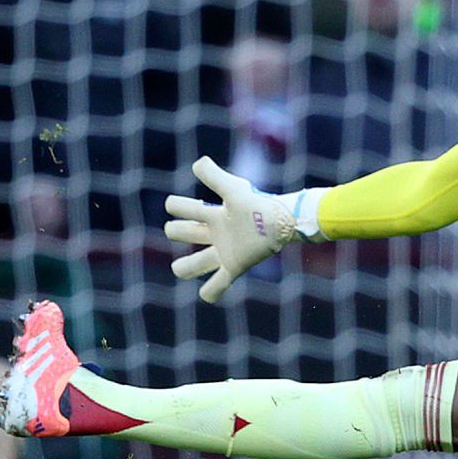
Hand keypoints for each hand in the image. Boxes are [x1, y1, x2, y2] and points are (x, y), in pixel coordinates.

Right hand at [164, 156, 299, 302]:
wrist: (282, 223)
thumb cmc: (259, 205)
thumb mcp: (234, 190)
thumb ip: (215, 177)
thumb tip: (197, 164)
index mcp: (214, 215)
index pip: (184, 209)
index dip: (176, 206)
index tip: (175, 204)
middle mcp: (216, 234)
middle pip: (184, 233)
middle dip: (176, 230)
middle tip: (176, 228)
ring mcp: (224, 252)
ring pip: (194, 264)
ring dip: (184, 268)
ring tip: (180, 268)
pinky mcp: (235, 267)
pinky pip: (218, 285)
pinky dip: (210, 292)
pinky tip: (207, 295)